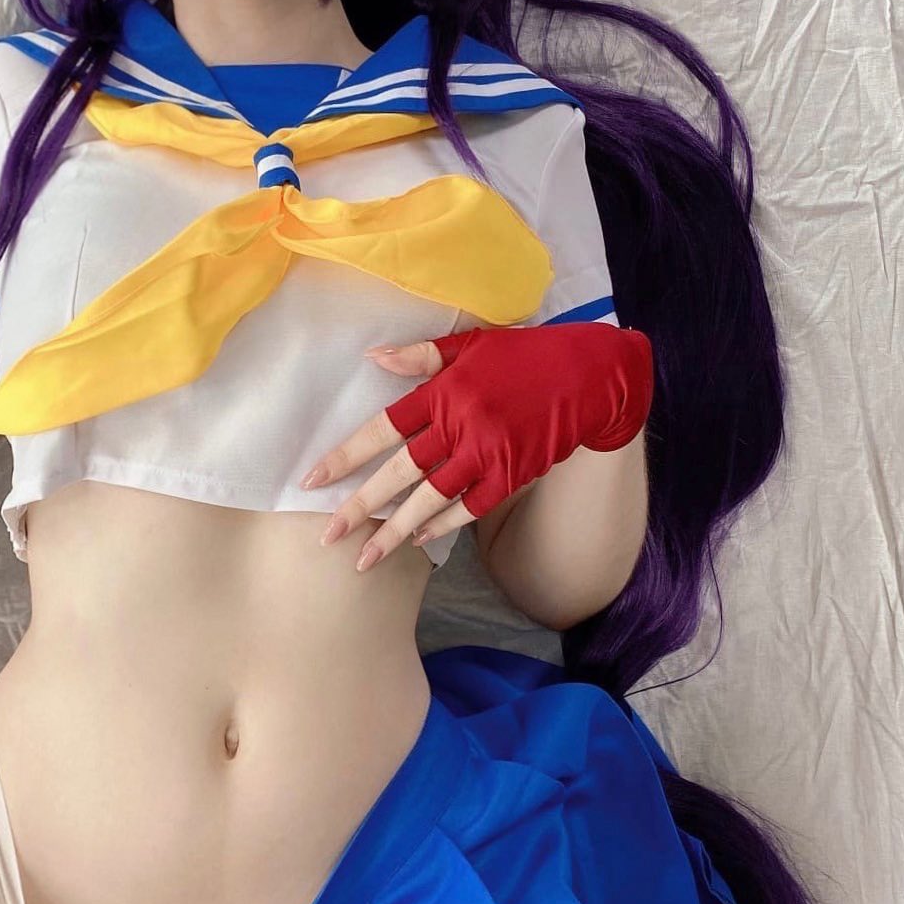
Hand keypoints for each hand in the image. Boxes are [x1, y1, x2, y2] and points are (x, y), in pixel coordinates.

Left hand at [301, 322, 653, 569]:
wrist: (591, 377)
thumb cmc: (525, 356)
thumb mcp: (471, 344)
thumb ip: (421, 355)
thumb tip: (372, 357)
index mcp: (443, 391)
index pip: (382, 428)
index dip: (345, 455)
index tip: (312, 479)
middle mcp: (460, 425)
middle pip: (399, 473)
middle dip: (360, 507)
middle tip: (328, 536)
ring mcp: (487, 454)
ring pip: (431, 499)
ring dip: (396, 531)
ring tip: (366, 559)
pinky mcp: (512, 475)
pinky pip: (469, 508)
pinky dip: (443, 526)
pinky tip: (419, 541)